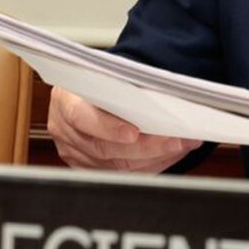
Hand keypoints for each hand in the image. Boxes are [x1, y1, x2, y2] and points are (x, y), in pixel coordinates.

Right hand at [47, 87, 201, 172]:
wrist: (88, 91)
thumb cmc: (100, 81)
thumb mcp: (105, 75)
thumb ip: (125, 86)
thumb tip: (165, 97)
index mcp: (65, 101)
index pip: (81, 118)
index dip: (108, 128)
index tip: (134, 133)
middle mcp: (65, 131)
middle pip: (105, 149)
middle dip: (146, 147)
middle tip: (176, 140)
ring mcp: (75, 154)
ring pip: (117, 166)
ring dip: (155, 157)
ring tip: (182, 145)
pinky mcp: (89, 168)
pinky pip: (123, 173)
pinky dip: (151, 165)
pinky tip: (169, 155)